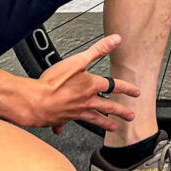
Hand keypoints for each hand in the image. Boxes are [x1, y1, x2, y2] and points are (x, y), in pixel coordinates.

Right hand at [16, 34, 141, 134]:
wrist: (35, 102)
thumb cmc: (55, 82)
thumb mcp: (79, 60)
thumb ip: (98, 50)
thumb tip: (115, 40)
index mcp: (91, 86)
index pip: (114, 86)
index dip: (127, 88)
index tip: (135, 92)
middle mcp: (86, 101)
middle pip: (108, 106)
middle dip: (121, 111)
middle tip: (130, 116)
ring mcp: (75, 112)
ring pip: (94, 119)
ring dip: (104, 123)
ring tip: (113, 127)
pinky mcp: (62, 118)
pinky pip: (65, 123)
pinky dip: (63, 126)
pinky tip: (61, 130)